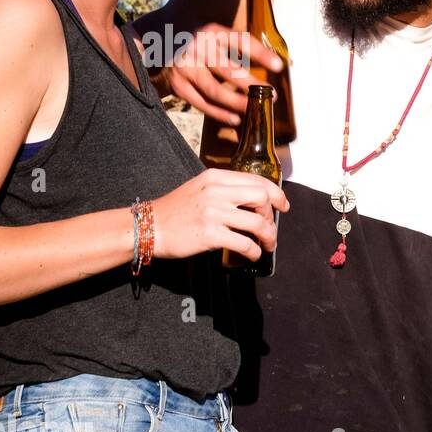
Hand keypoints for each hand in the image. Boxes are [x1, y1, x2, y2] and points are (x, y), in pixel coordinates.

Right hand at [152, 169, 289, 261]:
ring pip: (257, 223)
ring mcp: (213, 213)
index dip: (276, 194)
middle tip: (270, 227)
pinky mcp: (210, 234)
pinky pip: (244, 243)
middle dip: (272, 215)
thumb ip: (225, 189)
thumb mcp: (200, 188)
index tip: (283, 205)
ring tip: (267, 244)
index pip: (256, 180)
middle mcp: (215, 192)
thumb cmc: (175, 210)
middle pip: (261, 198)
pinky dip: (254, 251)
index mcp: (215, 177)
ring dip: (269, 236)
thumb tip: (255, 200)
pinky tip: (253, 254)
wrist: (148, 227)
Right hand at [158, 23, 282, 124]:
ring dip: (238, 102)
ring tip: (255, 108)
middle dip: (252, 85)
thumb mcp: (214, 38)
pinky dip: (220, 113)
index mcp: (210, 32)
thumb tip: (274, 65)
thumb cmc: (197, 47)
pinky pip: (202, 103)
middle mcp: (196, 47)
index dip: (261, 54)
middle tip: (272, 96)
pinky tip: (235, 118)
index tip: (279, 66)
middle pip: (229, 70)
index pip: (240, 41)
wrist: (155, 51)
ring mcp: (185, 67)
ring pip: (216, 90)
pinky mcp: (178, 85)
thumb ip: (237, 48)